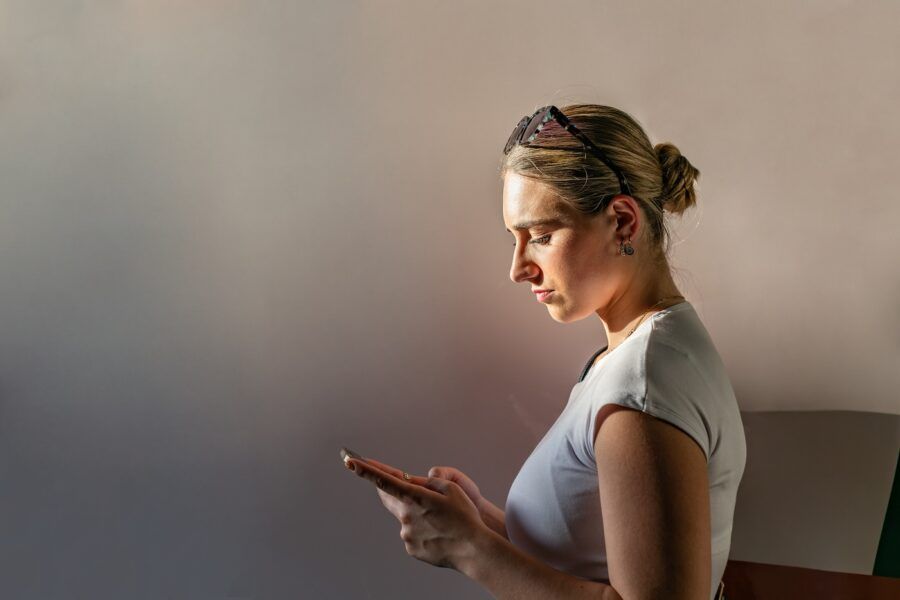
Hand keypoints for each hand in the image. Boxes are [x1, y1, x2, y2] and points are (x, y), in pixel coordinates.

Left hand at [344, 456, 487, 570]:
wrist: (473, 549)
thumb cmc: (465, 516)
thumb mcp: (452, 488)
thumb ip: (429, 482)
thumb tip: (414, 485)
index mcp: (414, 497)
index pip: (383, 480)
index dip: (365, 470)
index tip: (350, 461)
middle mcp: (406, 516)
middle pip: (389, 498)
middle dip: (391, 490)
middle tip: (405, 488)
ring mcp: (407, 534)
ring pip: (404, 517)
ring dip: (415, 514)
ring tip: (440, 520)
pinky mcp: (411, 548)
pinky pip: (412, 533)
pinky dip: (421, 530)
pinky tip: (438, 533)